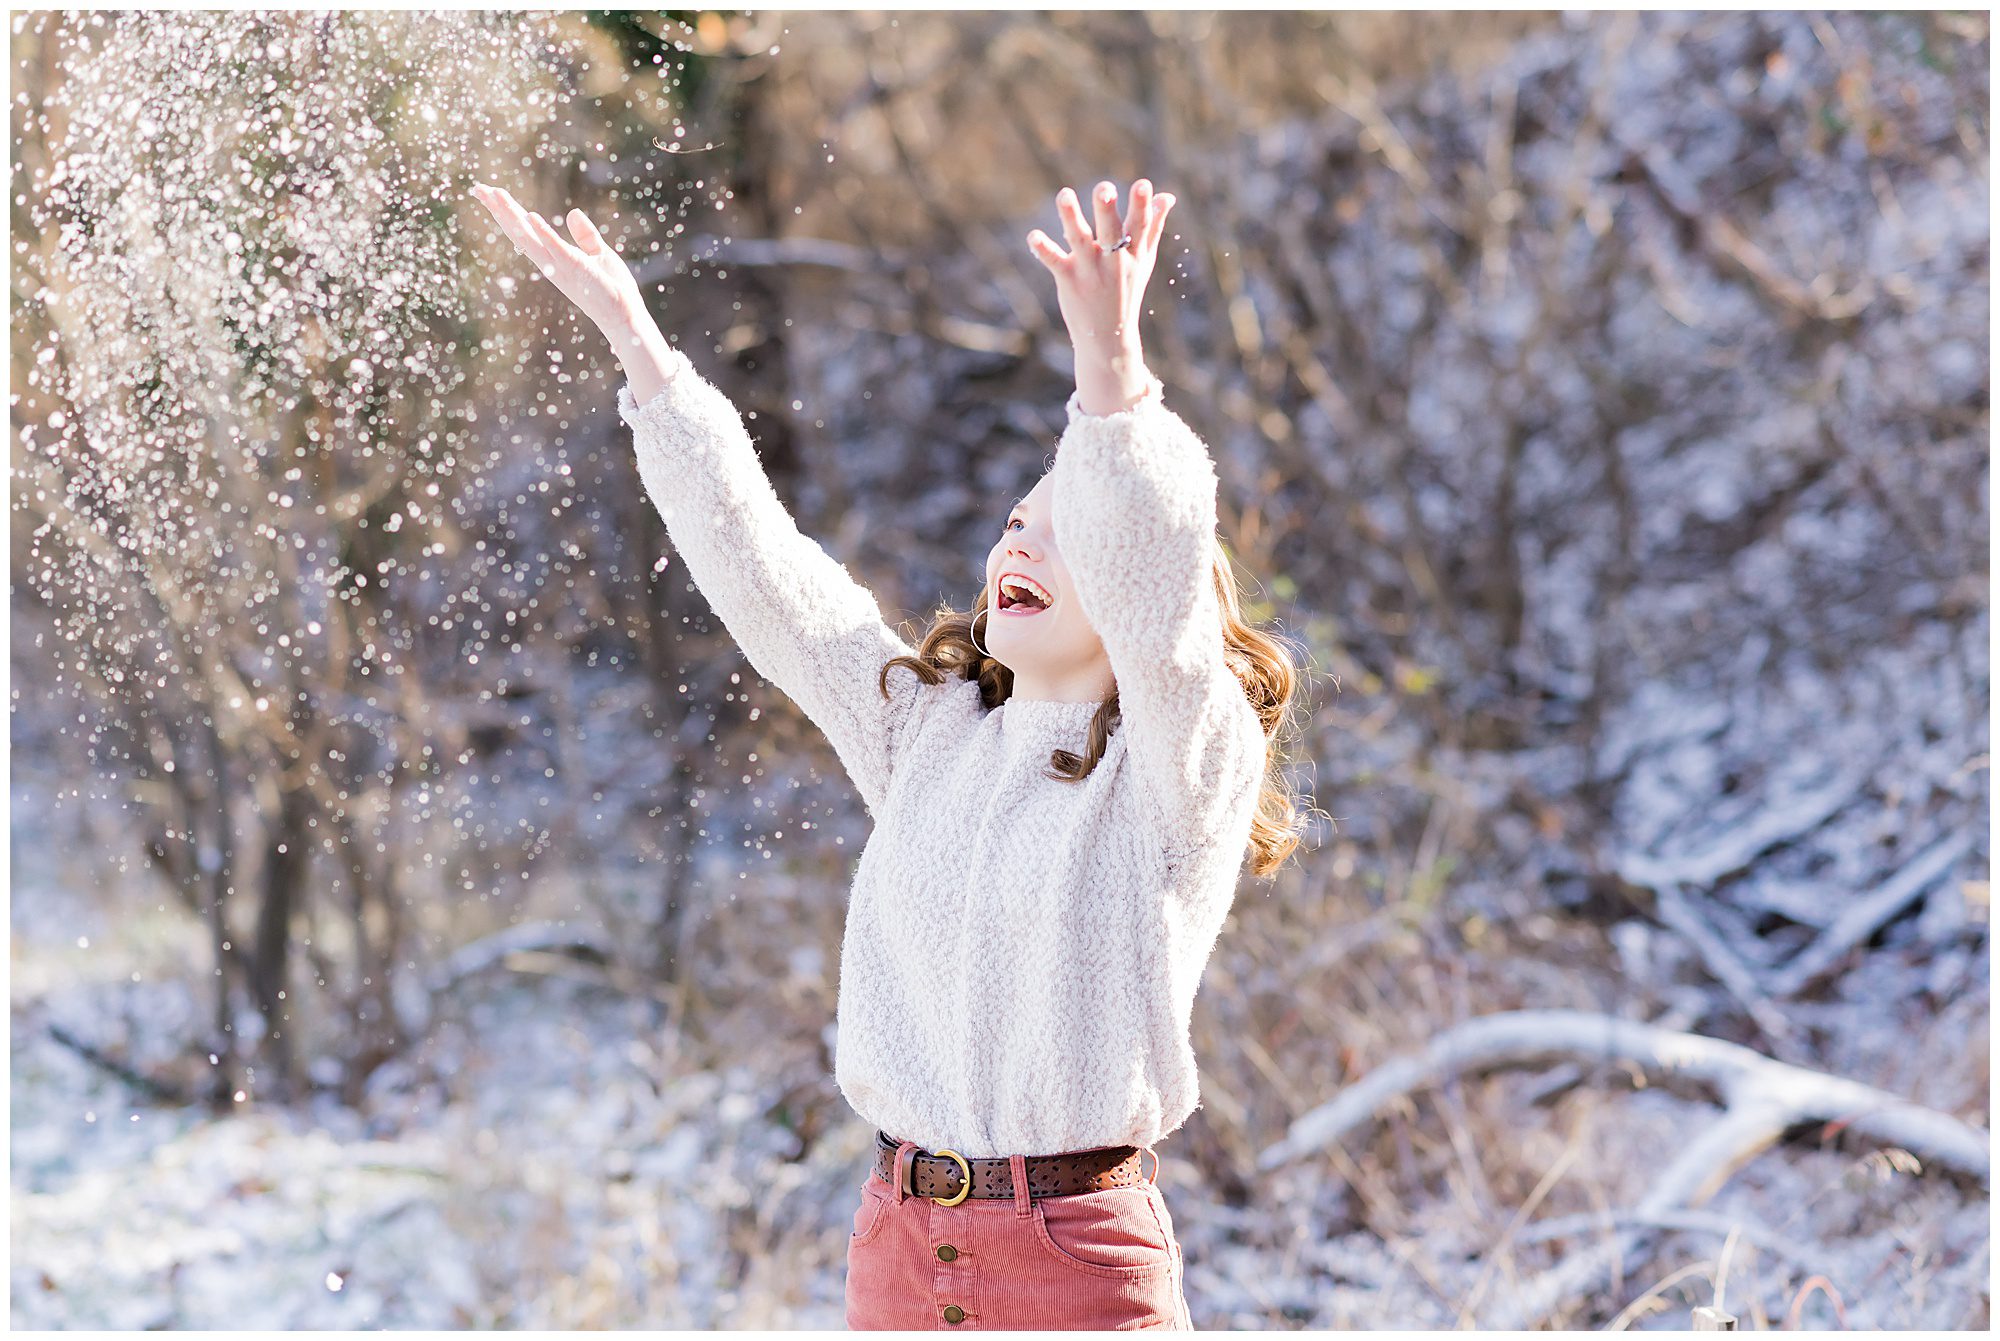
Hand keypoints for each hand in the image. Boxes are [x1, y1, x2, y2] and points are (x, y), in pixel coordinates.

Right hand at [469, 181, 648, 343]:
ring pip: (529, 238)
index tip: (490, 194)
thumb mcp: (599, 255)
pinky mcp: (574, 269)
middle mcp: (550, 263)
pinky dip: (543, 233)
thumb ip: (585, 236)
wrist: (624, 317)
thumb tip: (573, 213)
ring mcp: (560, 266)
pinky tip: (530, 216)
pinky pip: (555, 248)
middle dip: (498, 210)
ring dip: (511, 216)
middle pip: (518, 231)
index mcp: (553, 258)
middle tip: (478, 189)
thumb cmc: (612, 290)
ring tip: (495, 195)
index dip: (507, 212)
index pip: (525, 230)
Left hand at [1025, 178, 1175, 364]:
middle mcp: (1113, 262)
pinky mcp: (1068, 280)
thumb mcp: (1144, 260)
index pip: (1139, 227)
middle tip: (1104, 188)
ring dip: (1071, 217)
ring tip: (1064, 194)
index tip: (1144, 185)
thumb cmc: (1127, 291)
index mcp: (1133, 254)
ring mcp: (1090, 271)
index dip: (1142, 206)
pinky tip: (1033, 236)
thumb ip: (1153, 226)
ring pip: (1079, 240)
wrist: (1109, 337)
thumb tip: (1167, 196)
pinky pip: (1054, 262)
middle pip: (1110, 232)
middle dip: (1107, 210)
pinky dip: (1043, 249)